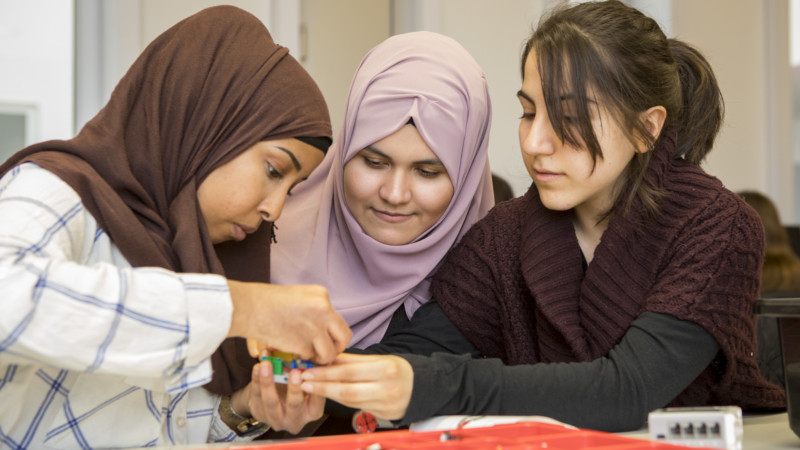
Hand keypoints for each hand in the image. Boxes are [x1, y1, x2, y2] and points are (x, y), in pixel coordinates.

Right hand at [227, 281, 351, 363]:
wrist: (248, 307)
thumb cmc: (267, 302)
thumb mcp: (298, 297)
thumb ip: (315, 310)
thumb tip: (326, 329)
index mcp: (322, 295)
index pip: (337, 320)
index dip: (331, 334)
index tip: (323, 340)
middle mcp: (324, 309)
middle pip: (344, 337)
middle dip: (335, 349)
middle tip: (323, 353)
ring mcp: (315, 327)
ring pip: (330, 352)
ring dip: (319, 358)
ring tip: (307, 356)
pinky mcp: (303, 343)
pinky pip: (310, 357)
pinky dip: (302, 358)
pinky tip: (292, 351)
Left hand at [231, 359, 324, 434]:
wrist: (274, 396)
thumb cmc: (295, 386)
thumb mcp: (306, 380)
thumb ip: (308, 371)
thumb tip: (311, 354)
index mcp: (312, 412)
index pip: (317, 401)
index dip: (315, 388)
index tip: (312, 375)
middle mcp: (295, 420)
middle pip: (294, 406)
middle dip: (294, 389)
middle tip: (295, 372)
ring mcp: (276, 419)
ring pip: (271, 402)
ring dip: (268, 381)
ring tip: (267, 364)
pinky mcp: (259, 413)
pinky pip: (256, 397)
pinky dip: (256, 380)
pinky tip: (257, 367)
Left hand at [299, 353, 413, 419]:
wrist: (419, 387)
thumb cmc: (398, 370)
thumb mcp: (379, 358)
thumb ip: (353, 360)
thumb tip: (326, 357)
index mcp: (387, 368)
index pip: (349, 371)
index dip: (326, 372)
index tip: (309, 370)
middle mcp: (387, 388)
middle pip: (347, 390)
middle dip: (322, 386)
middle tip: (303, 381)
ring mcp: (386, 405)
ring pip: (349, 401)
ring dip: (328, 394)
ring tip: (312, 388)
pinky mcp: (384, 416)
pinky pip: (356, 407)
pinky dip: (340, 401)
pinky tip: (329, 395)